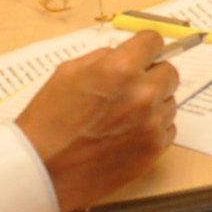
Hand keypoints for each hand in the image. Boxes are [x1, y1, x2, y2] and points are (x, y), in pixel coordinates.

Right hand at [13, 35, 176, 211]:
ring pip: (169, 101)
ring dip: (153, 104)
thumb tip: (124, 53)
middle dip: (151, 76)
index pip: (153, 41)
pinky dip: (153, 128)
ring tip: (123, 116)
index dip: (145, 47)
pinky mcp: (155, 149)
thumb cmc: (49, 120)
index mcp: (120, 69)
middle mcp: (143, 94)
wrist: (42, 170)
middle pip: (168, 72)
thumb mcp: (68, 73)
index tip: (141, 54)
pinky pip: (167, 128)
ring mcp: (152, 124)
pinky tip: (128, 134)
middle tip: (129, 88)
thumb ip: (103, 58)